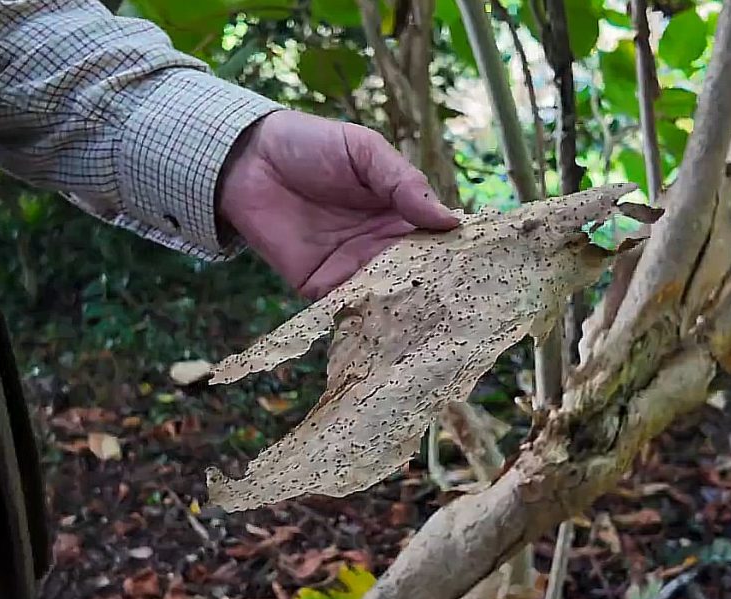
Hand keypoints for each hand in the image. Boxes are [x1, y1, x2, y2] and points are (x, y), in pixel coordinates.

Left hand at [216, 110, 458, 298]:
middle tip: (463, 303)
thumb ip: (404, 183)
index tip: (482, 268)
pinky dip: (367, 314)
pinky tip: (388, 320)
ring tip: (433, 319)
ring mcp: (351, 267)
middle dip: (437, 287)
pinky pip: (348, 307)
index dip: (456, 252)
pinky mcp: (320, 285)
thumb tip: (451, 221)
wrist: (247, 159)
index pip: (436, 238)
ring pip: (388, 295)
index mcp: (398, 211)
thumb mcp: (366, 151)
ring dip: (406, 306)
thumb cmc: (311, 145)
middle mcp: (380, 244)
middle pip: (417, 273)